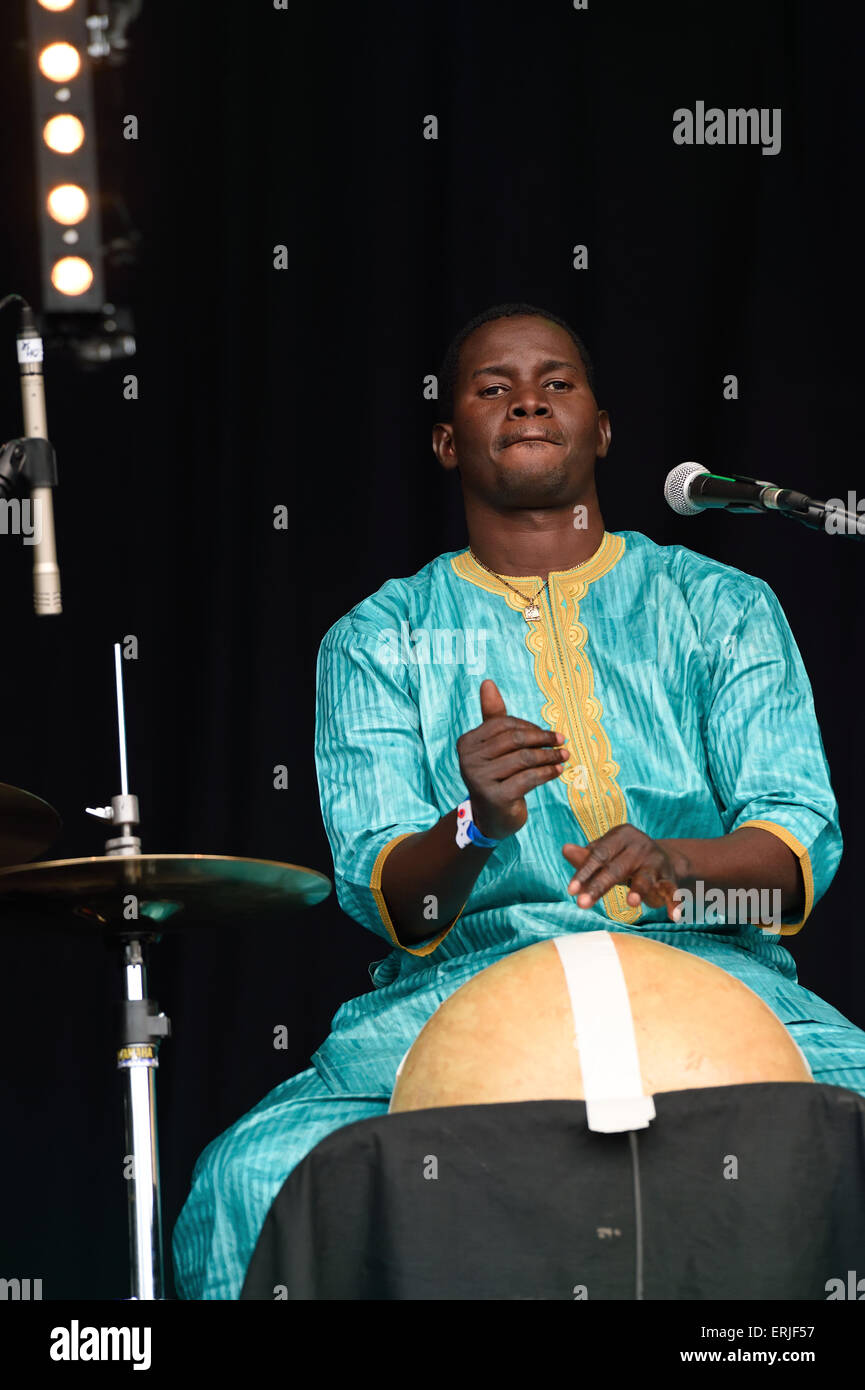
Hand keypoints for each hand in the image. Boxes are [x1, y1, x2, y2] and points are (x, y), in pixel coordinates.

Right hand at [457, 679, 568, 842]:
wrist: (491, 817)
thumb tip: (487, 682)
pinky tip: (558, 770)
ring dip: (549, 756)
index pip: (503, 724)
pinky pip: (528, 778)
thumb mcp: (493, 746)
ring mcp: (480, 779)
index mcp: (466, 742)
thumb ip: (493, 716)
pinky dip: (547, 772)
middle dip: (542, 738)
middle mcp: (468, 760)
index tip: (549, 733)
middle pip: (514, 740)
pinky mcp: (495, 797)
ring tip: (564, 755)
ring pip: (524, 759)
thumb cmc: (496, 775)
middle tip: (562, 740)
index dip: (530, 726)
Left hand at [562, 826, 686, 921]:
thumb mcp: (606, 854)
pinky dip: (674, 903)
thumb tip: (565, 849)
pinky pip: (672, 892)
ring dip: (639, 890)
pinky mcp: (670, 878)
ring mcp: (656, 862)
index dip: (584, 873)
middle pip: (616, 869)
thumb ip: (586, 856)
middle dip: (598, 887)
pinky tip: (673, 916)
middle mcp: (640, 846)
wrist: (664, 859)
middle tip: (581, 904)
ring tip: (631, 903)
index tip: (570, 891)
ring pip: (645, 879)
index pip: (599, 855)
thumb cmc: (623, 858)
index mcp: (621, 835)